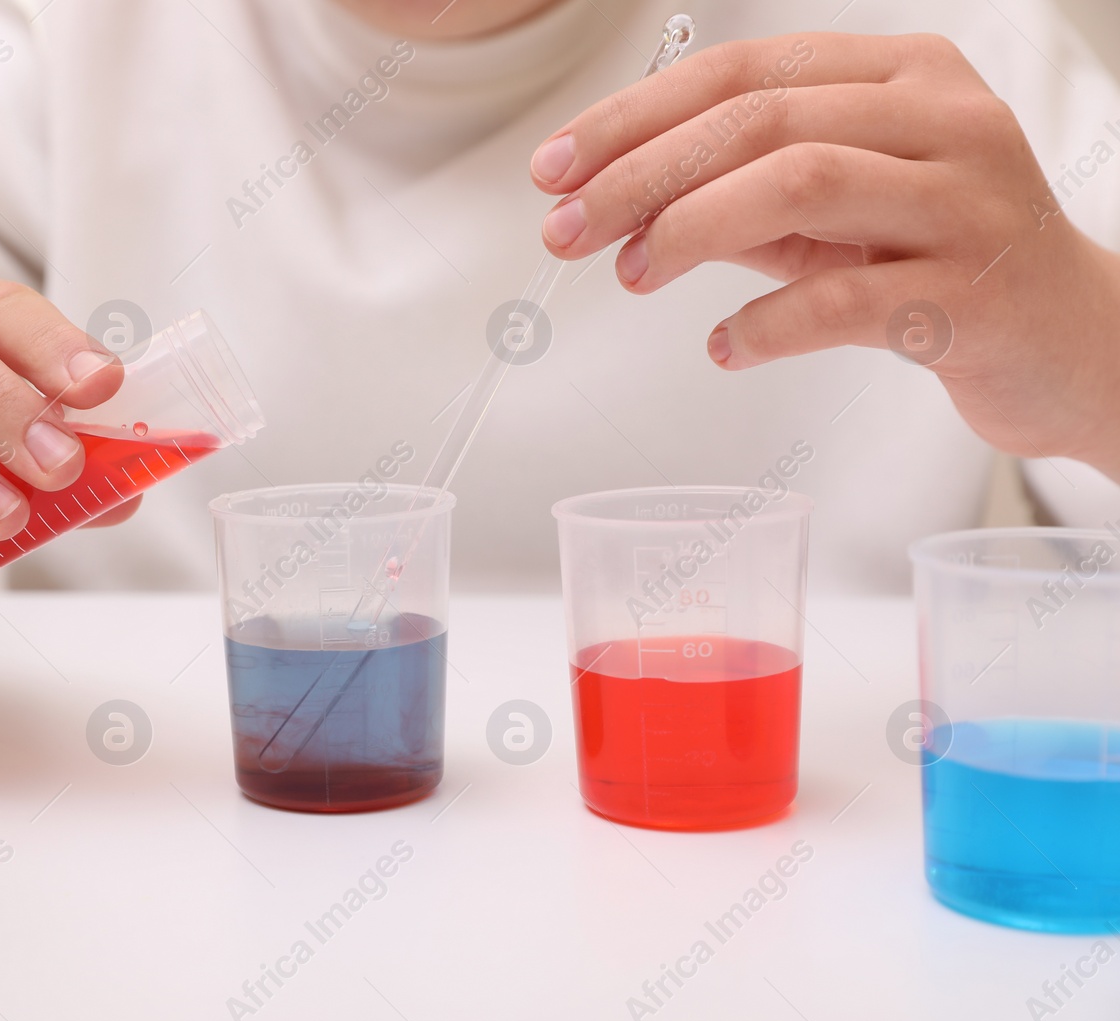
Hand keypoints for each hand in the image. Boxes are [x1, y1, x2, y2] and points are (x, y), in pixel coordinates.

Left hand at [530, 32, 1119, 480]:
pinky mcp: (973, 295)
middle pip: (760, 120)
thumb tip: (616, 202)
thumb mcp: (834, 212)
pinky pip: (845, 299)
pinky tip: (726, 345)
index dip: (634, 118)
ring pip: (800, 182)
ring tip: (633, 274)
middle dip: (640, 174)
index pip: (741, 72)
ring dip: (691, 230)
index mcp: (901, 75)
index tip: (556, 167)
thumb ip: (738, 195)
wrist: (1071, 342)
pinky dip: (764, 324)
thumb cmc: (940, 264)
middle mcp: (942, 119)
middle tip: (568, 230)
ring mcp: (965, 202)